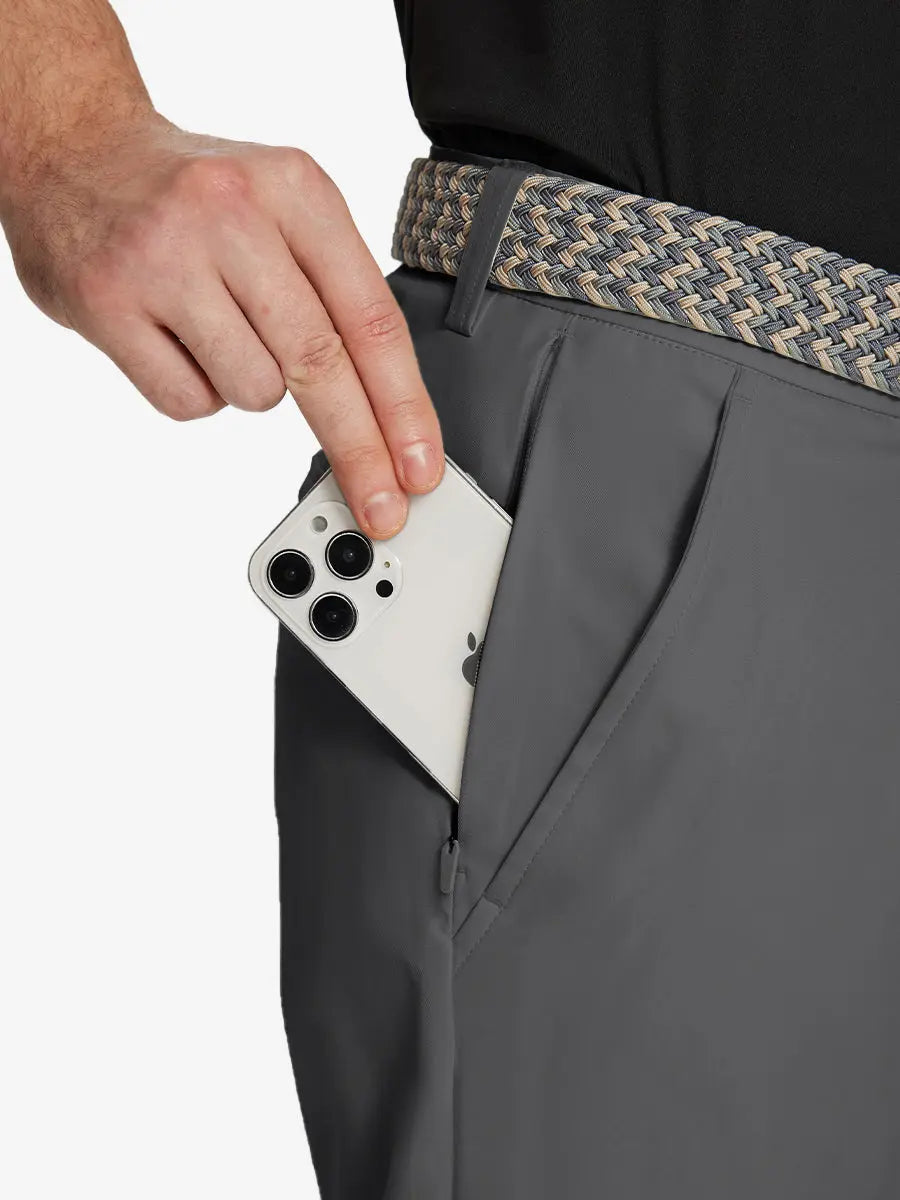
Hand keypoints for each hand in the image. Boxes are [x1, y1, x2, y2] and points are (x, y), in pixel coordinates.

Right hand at [4, 116, 443, 537]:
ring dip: (251, 387)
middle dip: (359, 449)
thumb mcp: (282, 208)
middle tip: (382, 506)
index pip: (371, 319)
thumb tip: (386, 414)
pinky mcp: (109, 303)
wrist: (74, 152)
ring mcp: (165, 259)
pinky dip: (196, 392)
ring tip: (218, 331)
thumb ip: (335, 292)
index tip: (421, 466)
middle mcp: (233, 215)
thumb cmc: (194, 199)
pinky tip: (176, 340)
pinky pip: (189, 403)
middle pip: (319, 365)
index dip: (404, 407)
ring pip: (254, 391)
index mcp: (294, 189)